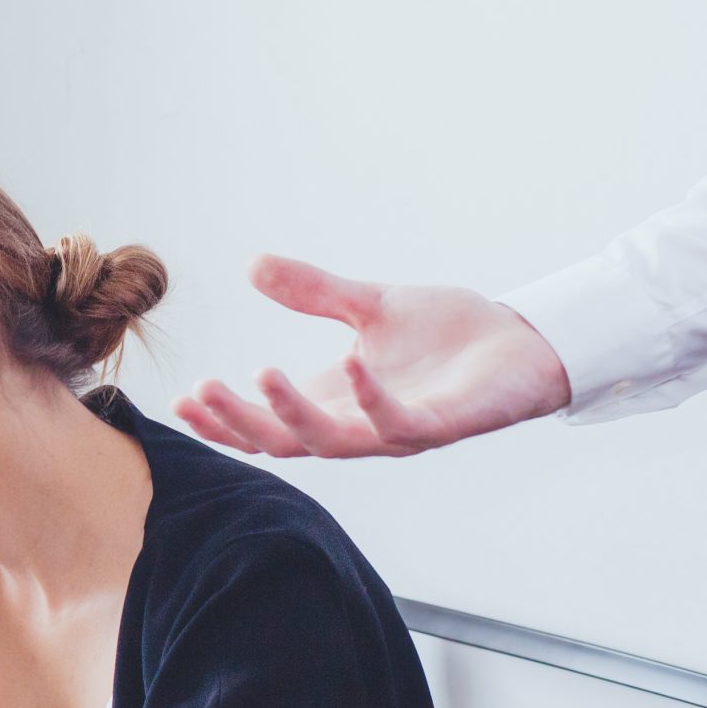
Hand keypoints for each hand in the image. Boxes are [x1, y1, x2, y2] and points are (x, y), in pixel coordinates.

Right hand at [174, 255, 571, 457]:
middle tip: (199, 392)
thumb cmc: (452, 334)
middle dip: (239, 421)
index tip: (180, 399)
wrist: (526, 343)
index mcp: (337, 401)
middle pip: (284, 442)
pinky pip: (400, 422)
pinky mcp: (443, 425)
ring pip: (332, 442)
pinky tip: (353, 362)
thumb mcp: (370, 304)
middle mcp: (360, 425)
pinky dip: (373, 398)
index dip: (222, 419)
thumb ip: (313, 292)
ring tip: (258, 373)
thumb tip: (253, 265)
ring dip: (292, 413)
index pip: (267, 425)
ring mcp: (400, 430)